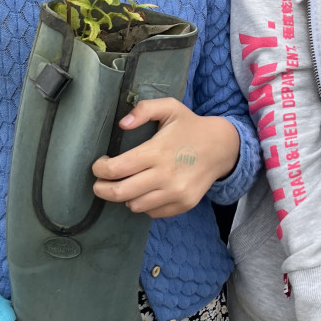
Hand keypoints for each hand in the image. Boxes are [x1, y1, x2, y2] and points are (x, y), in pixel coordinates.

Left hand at [91, 98, 239, 217]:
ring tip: (126, 184)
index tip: (99, 165)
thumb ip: (144, 110)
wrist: (222, 147)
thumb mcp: (170, 108)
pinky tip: (146, 190)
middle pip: (120, 193)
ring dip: (125, 197)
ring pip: (134, 206)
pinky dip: (144, 204)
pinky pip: (152, 212)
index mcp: (157, 151)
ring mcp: (176, 193)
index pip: (117, 169)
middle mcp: (165, 176)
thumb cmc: (190, 126)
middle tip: (99, 183)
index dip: (100, 169)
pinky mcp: (183, 204)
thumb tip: (122, 124)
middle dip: (102, 189)